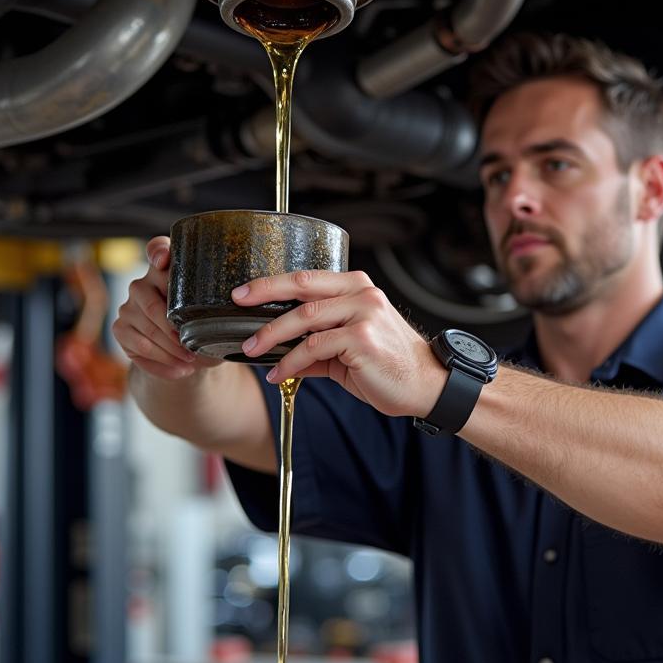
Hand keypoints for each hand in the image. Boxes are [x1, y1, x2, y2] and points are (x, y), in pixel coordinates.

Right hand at [112, 235, 223, 381]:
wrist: (185, 356)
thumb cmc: (204, 328)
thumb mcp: (215, 315)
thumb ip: (219, 304)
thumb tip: (240, 306)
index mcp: (167, 271)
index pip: (157, 249)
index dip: (158, 252)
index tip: (162, 260)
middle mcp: (143, 283)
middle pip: (153, 304)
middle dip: (174, 330)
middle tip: (193, 348)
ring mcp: (128, 306)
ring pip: (148, 330)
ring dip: (171, 350)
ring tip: (190, 361)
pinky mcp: (120, 328)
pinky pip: (140, 348)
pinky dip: (162, 363)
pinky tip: (180, 370)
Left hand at [235, 270, 445, 418]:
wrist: (425, 385)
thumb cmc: (388, 365)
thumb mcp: (346, 350)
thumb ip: (314, 348)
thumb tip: (277, 356)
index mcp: (356, 287)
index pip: (306, 277)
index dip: (271, 282)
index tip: (243, 291)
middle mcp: (361, 293)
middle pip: (302, 286)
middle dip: (264, 293)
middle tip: (237, 304)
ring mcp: (363, 313)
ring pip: (304, 317)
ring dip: (272, 335)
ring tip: (252, 350)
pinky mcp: (362, 338)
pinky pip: (314, 347)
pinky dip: (290, 361)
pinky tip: (278, 373)